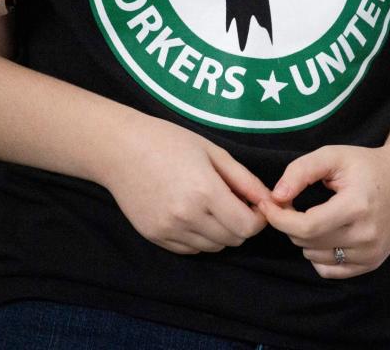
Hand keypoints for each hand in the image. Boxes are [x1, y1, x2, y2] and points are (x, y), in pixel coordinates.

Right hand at [101, 117, 268, 254]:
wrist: (120, 149)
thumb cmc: (168, 141)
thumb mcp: (213, 152)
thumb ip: (244, 180)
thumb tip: (270, 200)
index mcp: (205, 191)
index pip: (247, 226)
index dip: (258, 218)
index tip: (254, 205)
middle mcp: (187, 216)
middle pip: (233, 240)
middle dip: (241, 225)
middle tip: (234, 203)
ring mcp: (169, 229)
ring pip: (213, 247)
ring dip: (221, 232)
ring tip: (211, 206)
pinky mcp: (155, 236)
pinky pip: (190, 249)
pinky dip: (199, 237)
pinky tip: (193, 214)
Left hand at [259, 145, 389, 278]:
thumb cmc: (365, 165)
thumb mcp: (332, 156)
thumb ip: (301, 171)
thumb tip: (276, 197)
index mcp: (357, 206)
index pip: (306, 226)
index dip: (280, 218)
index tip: (268, 204)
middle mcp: (367, 235)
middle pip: (307, 242)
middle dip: (290, 223)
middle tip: (292, 204)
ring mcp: (371, 253)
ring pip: (314, 257)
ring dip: (305, 238)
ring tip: (315, 215)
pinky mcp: (372, 263)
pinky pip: (329, 270)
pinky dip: (318, 254)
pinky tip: (326, 232)